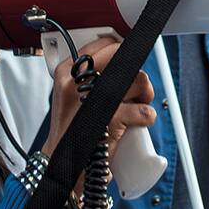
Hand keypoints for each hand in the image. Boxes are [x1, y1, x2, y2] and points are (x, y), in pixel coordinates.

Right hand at [42, 38, 155, 157]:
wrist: (62, 164)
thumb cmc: (69, 130)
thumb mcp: (68, 94)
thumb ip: (87, 76)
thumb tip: (119, 61)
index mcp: (67, 72)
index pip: (102, 45)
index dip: (122, 49)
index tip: (128, 58)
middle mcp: (79, 82)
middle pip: (124, 60)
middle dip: (135, 76)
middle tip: (135, 90)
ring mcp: (95, 100)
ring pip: (139, 80)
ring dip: (145, 94)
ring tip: (138, 105)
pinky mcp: (111, 120)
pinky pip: (144, 110)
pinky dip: (146, 117)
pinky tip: (137, 123)